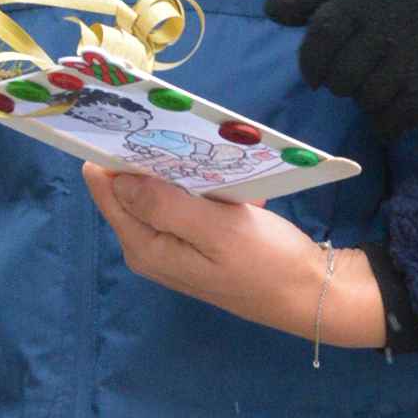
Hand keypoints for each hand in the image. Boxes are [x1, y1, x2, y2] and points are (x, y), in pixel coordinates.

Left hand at [84, 169, 387, 348]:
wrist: (312, 295)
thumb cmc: (267, 264)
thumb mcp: (218, 231)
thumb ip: (165, 205)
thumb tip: (116, 178)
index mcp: (145, 246)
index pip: (106, 188)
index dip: (114, 153)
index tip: (137, 122)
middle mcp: (150, 246)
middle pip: (132, 186)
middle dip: (157, 160)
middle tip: (193, 140)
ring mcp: (173, 244)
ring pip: (163, 190)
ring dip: (189, 173)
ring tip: (222, 170)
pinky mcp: (196, 240)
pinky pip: (189, 202)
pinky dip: (209, 190)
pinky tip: (238, 195)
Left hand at [266, 0, 417, 140]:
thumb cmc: (390, 7)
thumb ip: (310, 1)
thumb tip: (270, 7)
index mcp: (360, 4)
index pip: (323, 35)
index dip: (311, 63)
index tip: (315, 76)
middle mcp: (385, 30)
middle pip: (341, 78)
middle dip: (341, 85)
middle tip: (353, 78)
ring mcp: (409, 60)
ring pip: (366, 100)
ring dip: (365, 102)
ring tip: (374, 89)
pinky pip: (394, 119)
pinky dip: (385, 125)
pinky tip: (387, 113)